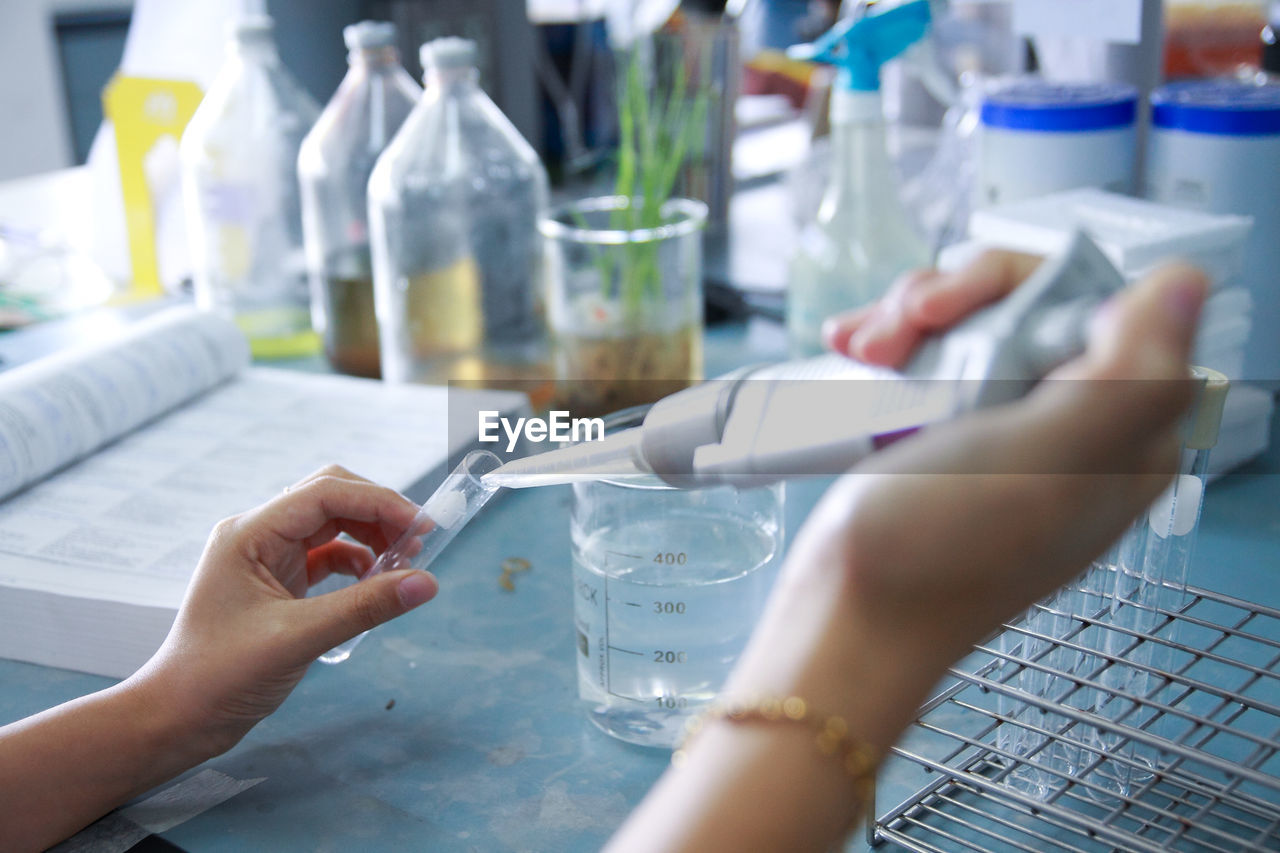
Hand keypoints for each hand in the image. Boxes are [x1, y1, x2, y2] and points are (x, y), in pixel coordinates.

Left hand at [131, 465, 438, 757]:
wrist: (178, 718)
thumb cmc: (220, 677)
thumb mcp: (298, 639)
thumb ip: (364, 607)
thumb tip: (426, 583)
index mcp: (249, 533)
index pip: (325, 493)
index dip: (379, 503)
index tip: (422, 527)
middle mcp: (256, 534)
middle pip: (330, 496)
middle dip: (377, 513)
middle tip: (419, 541)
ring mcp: (265, 556)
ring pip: (330, 523)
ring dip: (370, 535)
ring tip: (403, 562)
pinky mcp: (276, 580)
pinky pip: (325, 553)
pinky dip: (356, 560)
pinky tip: (374, 581)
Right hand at [608, 254, 1207, 852]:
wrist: (846, 617)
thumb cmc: (932, 556)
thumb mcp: (1040, 461)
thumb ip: (1129, 378)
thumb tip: (1185, 282)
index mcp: (1128, 437)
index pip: (1103, 301)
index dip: (1022, 286)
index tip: (952, 314)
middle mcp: (1079, 431)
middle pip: (1032, 303)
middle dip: (951, 302)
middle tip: (894, 335)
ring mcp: (1011, 434)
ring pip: (977, 322)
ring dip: (909, 320)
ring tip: (864, 352)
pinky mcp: (954, 438)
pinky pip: (937, 358)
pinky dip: (895, 345)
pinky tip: (856, 354)